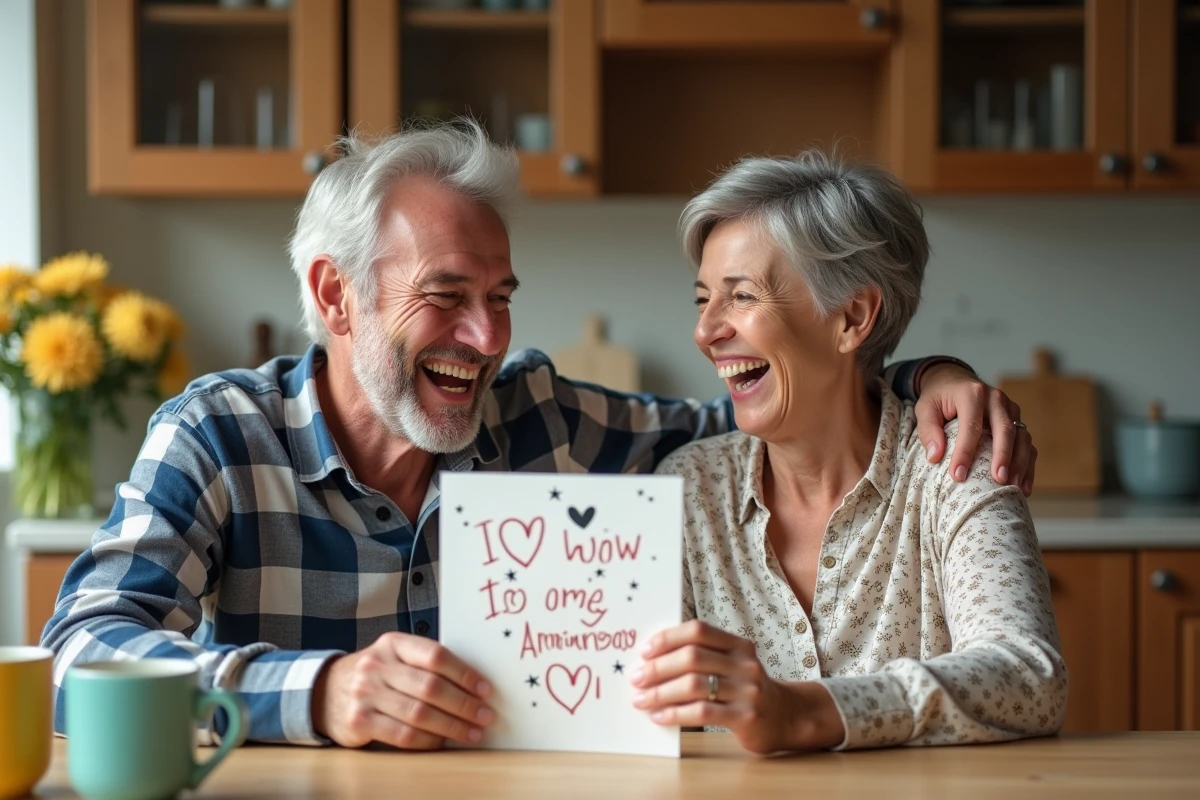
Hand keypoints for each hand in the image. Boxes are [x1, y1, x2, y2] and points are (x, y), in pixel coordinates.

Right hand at [311, 632, 494, 749]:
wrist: (326, 691)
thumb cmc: (376, 674)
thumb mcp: (395, 656)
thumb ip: (425, 663)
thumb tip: (474, 683)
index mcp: (393, 643)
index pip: (435, 655)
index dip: (464, 673)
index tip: (485, 689)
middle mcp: (377, 665)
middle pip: (430, 687)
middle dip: (463, 704)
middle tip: (484, 715)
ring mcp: (365, 694)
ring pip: (418, 714)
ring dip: (451, 726)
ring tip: (471, 733)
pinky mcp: (359, 721)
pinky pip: (402, 735)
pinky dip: (428, 741)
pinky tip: (443, 742)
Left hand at [631, 620, 843, 754]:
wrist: (787, 718)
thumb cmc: (746, 690)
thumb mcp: (732, 666)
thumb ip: (703, 658)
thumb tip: (652, 660)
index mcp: (738, 645)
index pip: (698, 630)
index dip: (668, 638)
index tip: (645, 651)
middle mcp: (745, 663)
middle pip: (692, 657)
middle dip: (658, 668)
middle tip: (636, 678)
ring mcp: (747, 690)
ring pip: (694, 685)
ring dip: (661, 692)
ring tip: (641, 700)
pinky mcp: (745, 717)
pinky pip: (702, 712)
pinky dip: (674, 713)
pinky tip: (659, 717)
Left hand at [915, 363, 1036, 495]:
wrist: (954, 380)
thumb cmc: (938, 397)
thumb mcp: (925, 407)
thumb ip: (928, 430)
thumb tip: (935, 457)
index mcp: (972, 393)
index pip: (971, 425)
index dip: (965, 452)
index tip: (958, 475)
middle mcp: (996, 399)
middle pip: (1005, 429)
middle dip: (1003, 457)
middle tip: (998, 480)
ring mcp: (1010, 408)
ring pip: (1022, 436)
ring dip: (1020, 463)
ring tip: (1013, 487)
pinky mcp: (1017, 419)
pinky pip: (1027, 442)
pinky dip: (1027, 464)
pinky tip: (1023, 485)